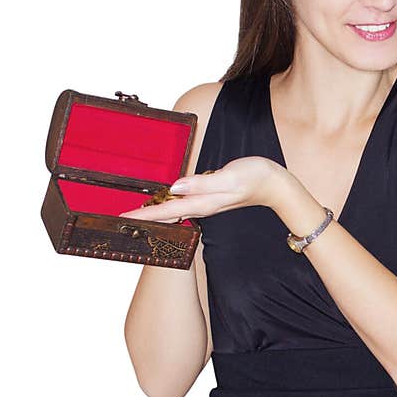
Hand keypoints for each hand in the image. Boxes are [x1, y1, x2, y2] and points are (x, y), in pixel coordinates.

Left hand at [118, 156, 284, 222]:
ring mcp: (207, 203)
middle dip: (143, 218)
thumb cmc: (255, 178)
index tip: (123, 217)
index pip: (167, 210)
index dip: (144, 213)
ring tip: (134, 214)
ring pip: (174, 211)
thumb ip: (203, 183)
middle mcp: (203, 206)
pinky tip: (163, 203)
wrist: (276, 185)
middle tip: (120, 219)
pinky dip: (169, 206)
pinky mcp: (210, 197)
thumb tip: (176, 186)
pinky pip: (183, 204)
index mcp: (204, 202)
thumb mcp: (229, 177)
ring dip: (154, 213)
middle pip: (166, 215)